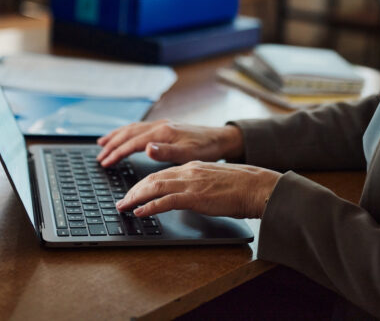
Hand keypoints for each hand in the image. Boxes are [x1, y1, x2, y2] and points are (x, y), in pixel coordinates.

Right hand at [96, 120, 242, 167]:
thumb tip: (146, 148)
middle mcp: (160, 126)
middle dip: (112, 145)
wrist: (222, 139)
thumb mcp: (189, 154)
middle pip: (128, 133)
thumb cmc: (207, 149)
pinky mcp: (166, 128)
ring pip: (132, 129)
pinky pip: (140, 128)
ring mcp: (162, 125)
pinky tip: (125, 137)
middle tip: (99, 157)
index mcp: (163, 133)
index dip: (117, 153)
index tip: (105, 163)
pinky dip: (127, 133)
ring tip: (102, 143)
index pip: (132, 143)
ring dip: (116, 136)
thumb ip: (167, 152)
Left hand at [116, 161, 281, 218]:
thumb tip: (188, 194)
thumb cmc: (241, 186)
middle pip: (152, 178)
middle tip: (122, 202)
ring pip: (154, 187)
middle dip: (133, 191)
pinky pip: (166, 200)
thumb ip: (198, 183)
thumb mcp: (214, 180)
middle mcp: (188, 171)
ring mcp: (191, 183)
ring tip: (124, 207)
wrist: (257, 186)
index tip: (133, 193)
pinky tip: (140, 212)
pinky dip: (150, 206)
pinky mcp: (195, 196)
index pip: (161, 173)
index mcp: (192, 166)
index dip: (143, 183)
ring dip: (135, 198)